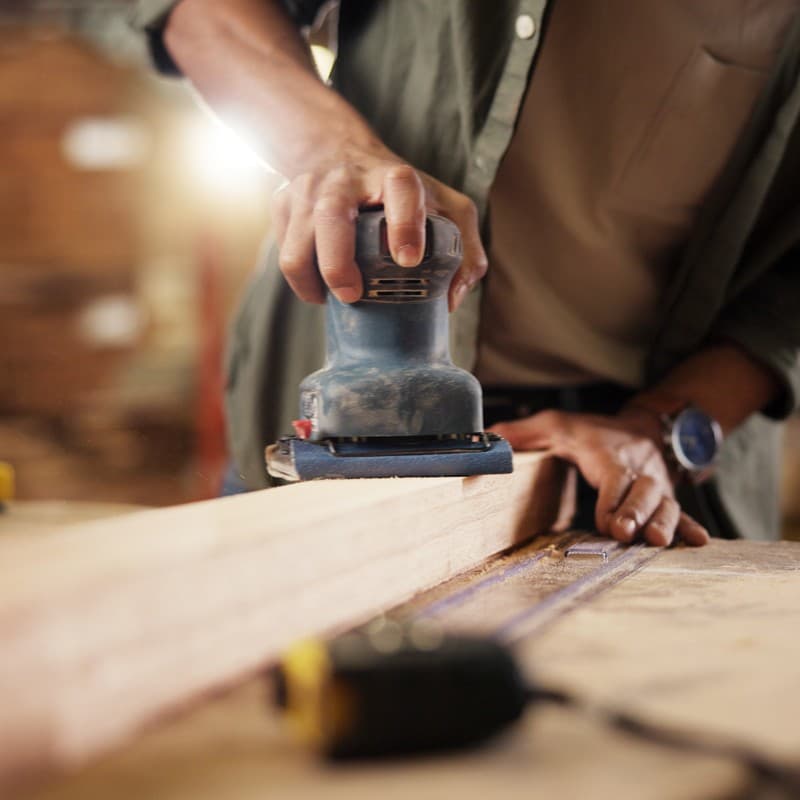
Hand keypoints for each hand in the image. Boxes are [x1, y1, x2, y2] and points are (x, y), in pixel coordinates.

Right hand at [271, 148, 486, 309]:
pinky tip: (319, 288)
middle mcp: (346, 178)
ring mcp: (309, 189)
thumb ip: (465, 250)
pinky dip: (299, 278)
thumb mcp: (445, 208)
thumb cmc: (400, 193)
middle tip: (353, 294)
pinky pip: (283, 249)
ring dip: (311, 277)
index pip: (402, 189)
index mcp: (394, 177)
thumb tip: (451, 298)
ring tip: (331, 299)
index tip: (409, 259)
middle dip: (338, 262)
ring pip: (298, 239)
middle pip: (331, 215)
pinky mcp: (283, 202)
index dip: (405, 224)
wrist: (338, 151)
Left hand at [490, 410, 710, 546]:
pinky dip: (690, 527)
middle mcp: (638, 468)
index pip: (614, 475)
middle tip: (627, 534)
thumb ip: (524, 432)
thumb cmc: (591, 431)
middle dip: (636, 512)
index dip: (612, 498)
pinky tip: (698, 543)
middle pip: (643, 490)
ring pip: (666, 503)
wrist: (640, 427)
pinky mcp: (666, 499)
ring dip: (664, 523)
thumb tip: (490, 437)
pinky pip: (682, 512)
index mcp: (609, 453)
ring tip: (658, 542)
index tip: (606, 522)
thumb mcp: (555, 423)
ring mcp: (656, 485)